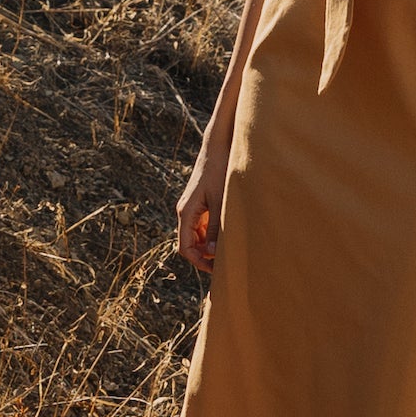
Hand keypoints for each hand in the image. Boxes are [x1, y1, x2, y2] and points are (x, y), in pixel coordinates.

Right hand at [178, 139, 229, 273]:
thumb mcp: (220, 201)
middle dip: (206, 255)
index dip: (199, 261)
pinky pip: (203, 225)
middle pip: (191, 244)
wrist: (218, 147)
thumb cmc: (219, 171)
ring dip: (210, 245)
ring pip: (198, 236)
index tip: (216, 269)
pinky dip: (213, 233)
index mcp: (186, 213)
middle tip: (226, 263)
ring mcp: (193, 207)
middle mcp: (186, 212)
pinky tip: (229, 234)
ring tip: (230, 250)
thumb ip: (216, 226)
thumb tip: (214, 252)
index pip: (185, 247)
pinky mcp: (201, 203)